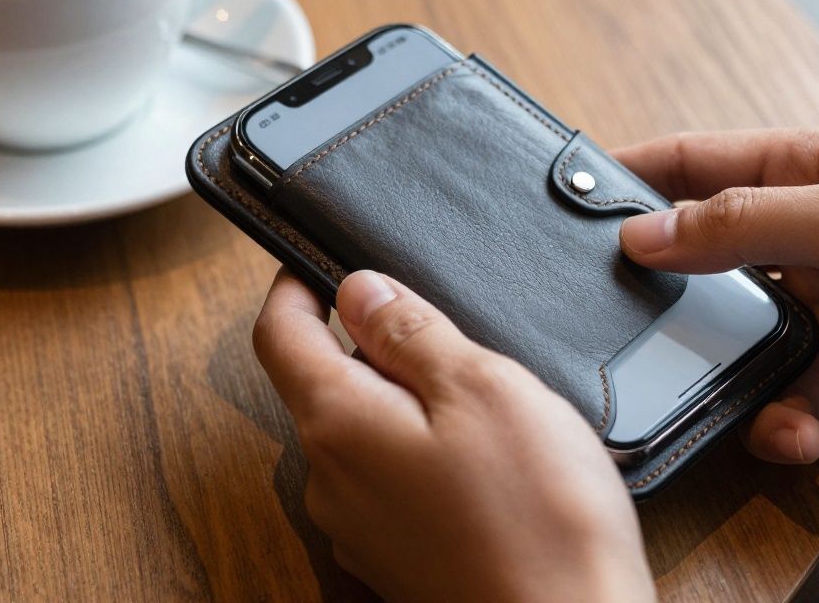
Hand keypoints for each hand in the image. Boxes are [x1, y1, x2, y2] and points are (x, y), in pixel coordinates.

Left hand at [253, 269, 655, 602]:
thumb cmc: (538, 520)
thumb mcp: (481, 388)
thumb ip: (412, 332)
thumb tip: (360, 289)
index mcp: (340, 426)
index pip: (281, 336)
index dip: (293, 287)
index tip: (312, 260)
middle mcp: (333, 482)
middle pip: (324, 384)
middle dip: (368, 344)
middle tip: (438, 323)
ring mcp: (362, 528)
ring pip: (362, 434)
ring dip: (403, 398)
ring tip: (480, 396)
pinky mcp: (398, 558)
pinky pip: (391, 480)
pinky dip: (422, 450)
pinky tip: (485, 459)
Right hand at [614, 128, 818, 463]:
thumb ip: (745, 224)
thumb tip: (647, 233)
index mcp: (812, 171)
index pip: (699, 162)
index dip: (633, 177)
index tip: (570, 201)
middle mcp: (811, 235)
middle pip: (704, 256)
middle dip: (663, 291)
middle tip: (618, 320)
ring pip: (734, 338)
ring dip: (720, 370)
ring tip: (715, 389)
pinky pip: (784, 397)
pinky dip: (777, 421)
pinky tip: (793, 432)